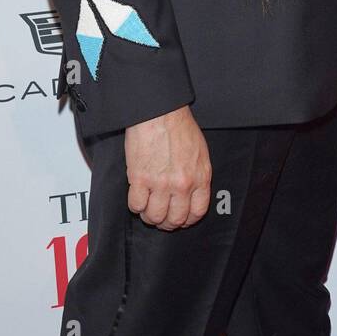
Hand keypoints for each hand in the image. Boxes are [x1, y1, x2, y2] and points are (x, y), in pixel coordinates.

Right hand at [125, 104, 211, 229]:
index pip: (197, 213)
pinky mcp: (140, 179)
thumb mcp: (200, 153)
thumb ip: (197, 175)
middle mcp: (183, 184)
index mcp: (200, 177)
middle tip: (160, 217)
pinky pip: (136, 205)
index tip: (180, 219)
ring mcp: (161, 183)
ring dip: (149, 216)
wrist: (160, 113)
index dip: (186, 220)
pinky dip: (135, 205)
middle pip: (175, 219)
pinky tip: (137, 197)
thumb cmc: (179, 127)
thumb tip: (192, 194)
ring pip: (155, 216)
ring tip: (147, 208)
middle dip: (167, 222)